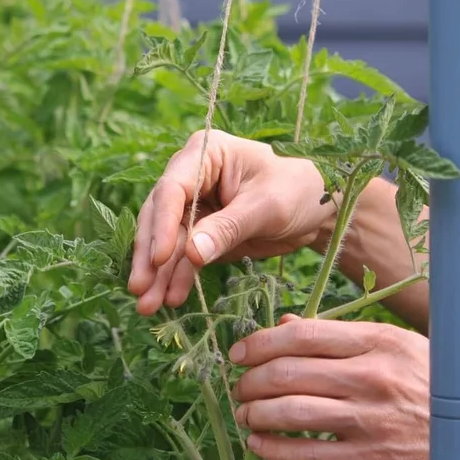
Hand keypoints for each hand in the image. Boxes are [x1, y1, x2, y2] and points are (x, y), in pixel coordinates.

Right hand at [128, 130, 332, 314]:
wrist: (320, 209)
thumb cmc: (299, 190)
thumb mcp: (267, 207)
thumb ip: (229, 228)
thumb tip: (191, 254)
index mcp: (205, 153)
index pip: (172, 188)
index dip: (162, 224)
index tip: (160, 258)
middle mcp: (191, 176)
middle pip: (159, 216)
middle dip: (150, 255)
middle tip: (139, 290)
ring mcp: (193, 206)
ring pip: (166, 242)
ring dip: (157, 274)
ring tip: (148, 306)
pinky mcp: (201, 233)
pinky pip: (182, 258)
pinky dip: (176, 279)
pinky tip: (171, 300)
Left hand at [229, 314, 429, 459]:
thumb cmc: (440, 386)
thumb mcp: (398, 347)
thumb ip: (341, 337)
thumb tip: (284, 325)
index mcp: (379, 341)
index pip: (304, 335)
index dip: (261, 343)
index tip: (240, 352)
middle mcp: (372, 377)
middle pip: (289, 372)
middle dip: (251, 380)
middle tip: (239, 386)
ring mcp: (369, 420)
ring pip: (290, 412)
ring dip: (255, 414)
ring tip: (245, 415)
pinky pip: (306, 454)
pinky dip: (273, 449)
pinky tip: (259, 445)